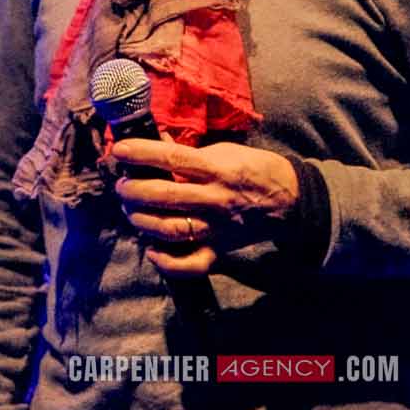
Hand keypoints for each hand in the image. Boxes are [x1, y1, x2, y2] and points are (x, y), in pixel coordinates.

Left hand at [110, 137, 297, 275]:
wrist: (290, 199)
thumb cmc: (253, 169)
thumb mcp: (225, 150)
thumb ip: (190, 152)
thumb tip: (154, 144)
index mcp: (216, 169)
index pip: (172, 159)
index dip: (142, 154)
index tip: (119, 150)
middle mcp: (214, 199)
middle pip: (164, 196)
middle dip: (133, 190)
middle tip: (122, 186)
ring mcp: (217, 228)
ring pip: (170, 230)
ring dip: (141, 221)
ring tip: (131, 210)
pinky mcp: (220, 250)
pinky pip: (191, 264)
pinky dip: (167, 262)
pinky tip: (152, 250)